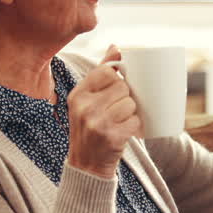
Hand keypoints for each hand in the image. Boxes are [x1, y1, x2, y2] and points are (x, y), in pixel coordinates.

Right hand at [65, 45, 142, 177]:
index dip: (117, 77)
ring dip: (131, 112)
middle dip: (126, 97)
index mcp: (77, 94)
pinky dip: (134, 126)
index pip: (106, 71)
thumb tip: (116, 47)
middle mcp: (84, 107)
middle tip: (118, 110)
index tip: (116, 87)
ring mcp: (97, 123)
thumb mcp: (86, 99)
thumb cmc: (90, 127)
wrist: (86, 165)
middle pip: (122, 87)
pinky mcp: (111, 137)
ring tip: (119, 121)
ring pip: (130, 104)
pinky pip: (134, 121)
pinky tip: (123, 132)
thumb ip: (100, 72)